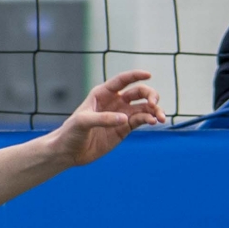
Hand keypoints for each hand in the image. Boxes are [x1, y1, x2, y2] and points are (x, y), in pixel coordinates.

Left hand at [50, 71, 167, 166]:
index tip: (148, 75)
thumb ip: (103, 119)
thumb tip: (124, 118)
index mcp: (103, 93)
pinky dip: (149, 119)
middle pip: (139, 92)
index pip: (122, 80)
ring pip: (144, 107)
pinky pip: (141, 120)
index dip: (136, 75)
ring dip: (155, 110)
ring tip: (161, 118)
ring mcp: (121, 115)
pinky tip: (153, 122)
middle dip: (150, 95)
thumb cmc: (71, 133)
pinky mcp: (124, 129)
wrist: (68, 152)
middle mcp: (114, 102)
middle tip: (154, 103)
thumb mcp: (83, 122)